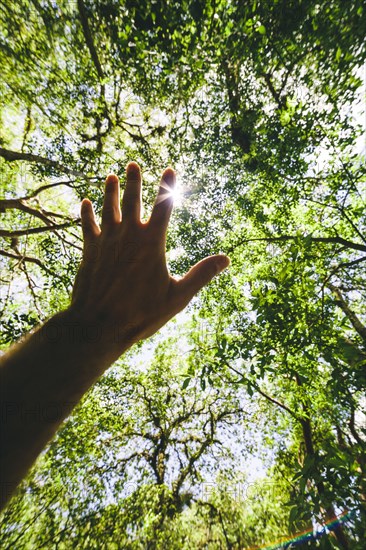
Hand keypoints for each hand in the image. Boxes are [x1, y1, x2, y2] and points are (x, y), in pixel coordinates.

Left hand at [70, 162, 229, 358]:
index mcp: (152, 243)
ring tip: (111, 176)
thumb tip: (226, 259)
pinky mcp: (90, 251)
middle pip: (132, 201)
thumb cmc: (141, 313)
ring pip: (108, 209)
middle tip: (133, 164)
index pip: (164, 207)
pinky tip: (85, 203)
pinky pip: (87, 226)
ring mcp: (107, 242)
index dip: (167, 186)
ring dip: (110, 192)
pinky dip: (86, 214)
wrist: (99, 325)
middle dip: (134, 181)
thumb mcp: (177, 297)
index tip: (169, 168)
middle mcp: (128, 236)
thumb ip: (201, 275)